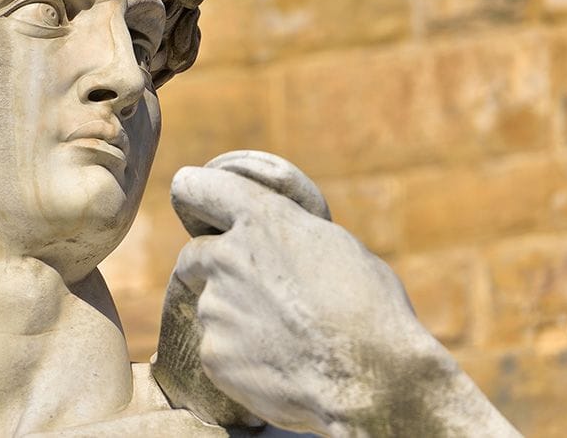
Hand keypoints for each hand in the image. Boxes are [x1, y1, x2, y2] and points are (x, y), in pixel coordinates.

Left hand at [169, 163, 431, 434]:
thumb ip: (291, 236)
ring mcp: (215, 308)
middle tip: (256, 291)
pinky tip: (279, 365)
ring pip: (211, 306)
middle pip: (195, 256)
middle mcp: (227, 257)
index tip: (198, 209)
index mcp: (262, 220)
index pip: (197, 188)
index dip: (197, 196)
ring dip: (235, 316)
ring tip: (284, 336)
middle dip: (216, 269)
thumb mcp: (337, 247)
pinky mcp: (213, 354)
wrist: (370, 378)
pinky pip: (218, 349)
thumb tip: (282, 243)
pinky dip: (240, 356)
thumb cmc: (370, 308)